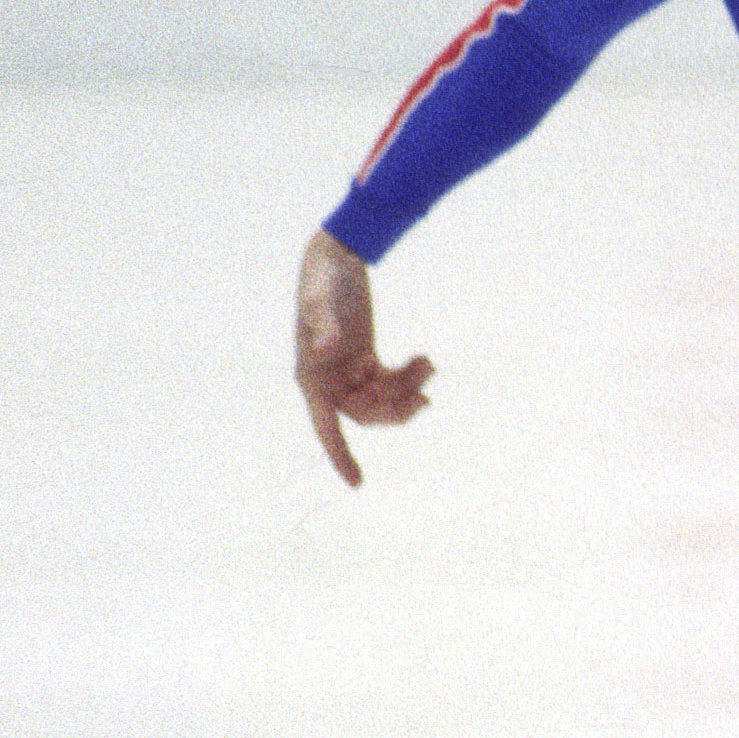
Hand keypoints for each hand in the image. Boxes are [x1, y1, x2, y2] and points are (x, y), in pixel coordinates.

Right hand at [294, 228, 432, 484]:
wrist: (335, 255)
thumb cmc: (321, 275)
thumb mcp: (319, 297)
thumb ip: (321, 323)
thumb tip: (325, 349)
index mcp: (311, 374)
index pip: (324, 425)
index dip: (339, 454)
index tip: (357, 482)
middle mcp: (328, 378)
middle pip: (365, 414)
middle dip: (394, 410)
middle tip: (424, 398)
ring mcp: (348, 370)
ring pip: (383, 399)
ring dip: (408, 390)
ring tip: (428, 364)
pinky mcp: (366, 358)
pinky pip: (391, 380)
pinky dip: (410, 375)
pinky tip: (425, 359)